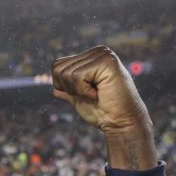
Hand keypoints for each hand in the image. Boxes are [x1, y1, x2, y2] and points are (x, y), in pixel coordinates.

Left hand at [52, 46, 154, 169]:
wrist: (121, 123)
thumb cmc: (102, 112)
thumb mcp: (78, 98)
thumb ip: (67, 89)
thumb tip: (53, 87)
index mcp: (90, 57)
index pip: (57, 65)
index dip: (63, 85)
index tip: (85, 94)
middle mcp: (97, 51)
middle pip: (57, 68)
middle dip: (69, 88)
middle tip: (91, 95)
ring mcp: (103, 54)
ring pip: (66, 73)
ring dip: (78, 90)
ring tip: (97, 94)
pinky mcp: (107, 61)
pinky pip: (77, 76)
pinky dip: (84, 91)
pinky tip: (100, 93)